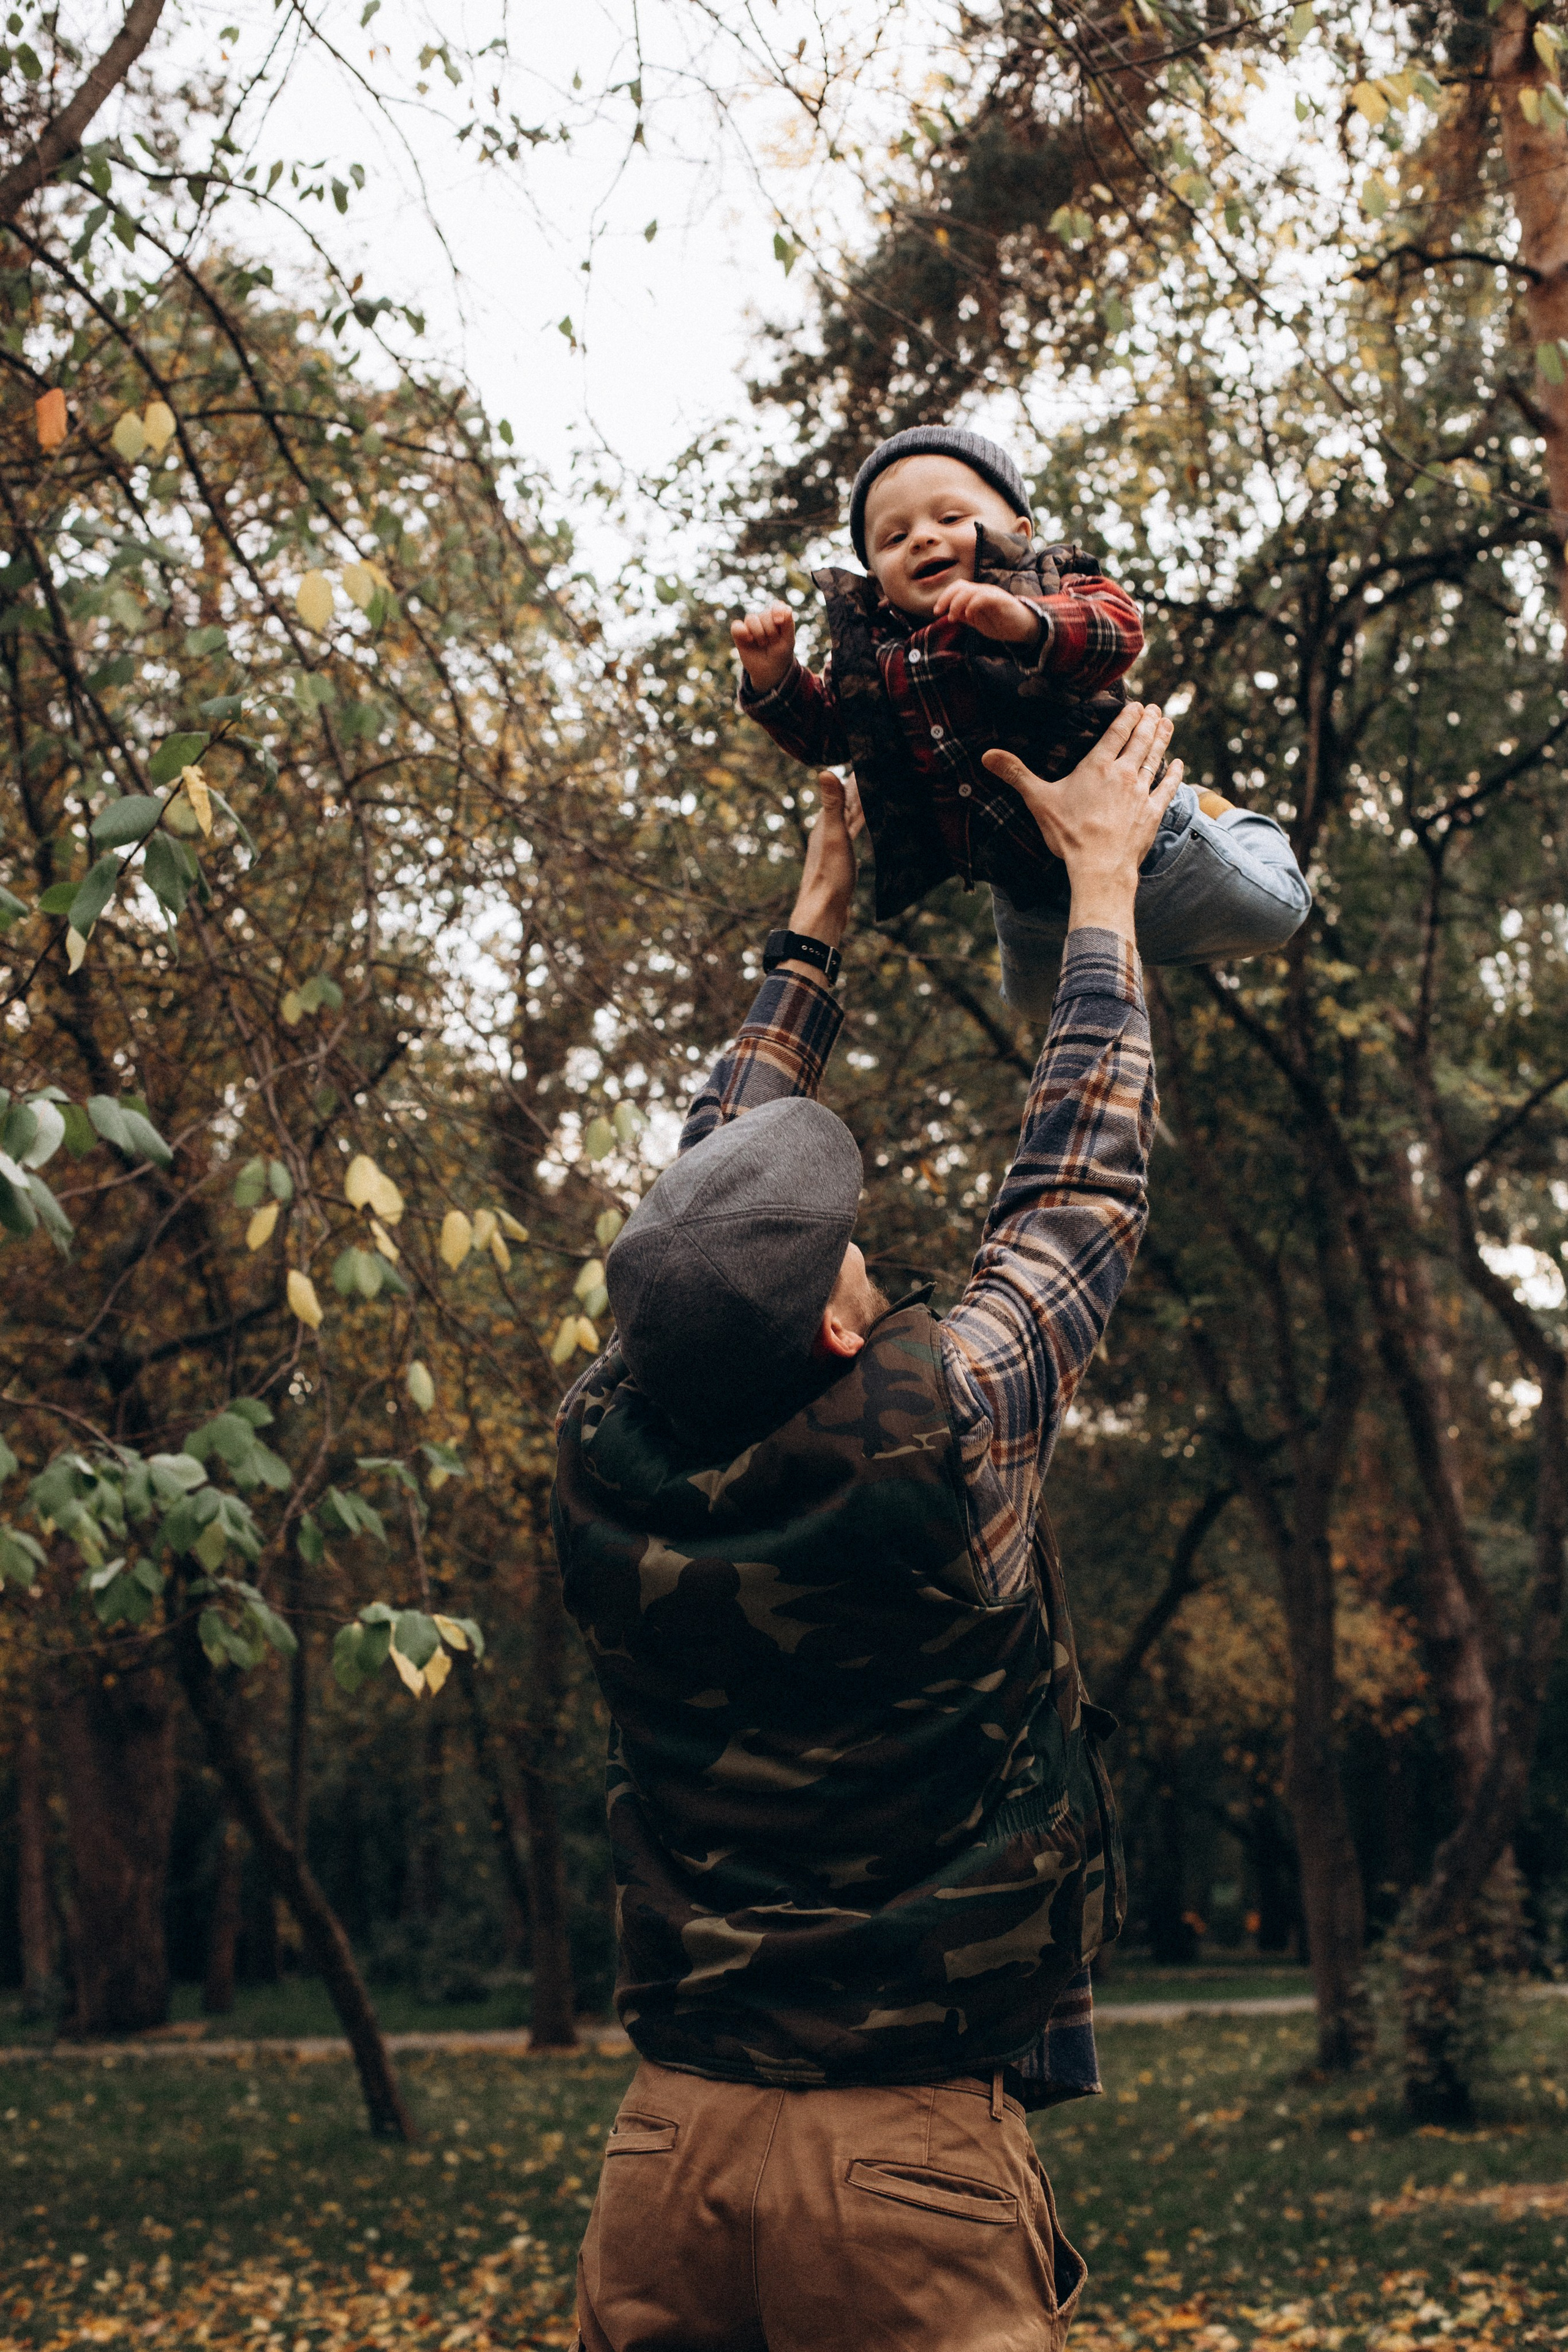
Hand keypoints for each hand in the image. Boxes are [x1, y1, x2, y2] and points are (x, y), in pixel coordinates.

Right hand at [731, 601, 796, 693]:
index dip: (777, 611)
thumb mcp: (789, 641)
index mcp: (777, 618)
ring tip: (763, 644)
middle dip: (771, 631)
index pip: (777, 606)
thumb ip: (789, 624)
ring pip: (751, 619)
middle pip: (765, 615)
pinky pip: (736, 626)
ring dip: (759, 634)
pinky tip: (749, 639)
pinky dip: (741, 631)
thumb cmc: (780, 654)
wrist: (770, 671)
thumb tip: (787, 609)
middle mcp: (763, 619)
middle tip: (773, 643)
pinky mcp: (739, 634)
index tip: (779, 622)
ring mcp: (751, 626)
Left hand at [782, 771, 861, 972]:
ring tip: (876, 789)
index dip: (856, 775)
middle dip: (860, 786)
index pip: (843, 792)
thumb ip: (831, 805)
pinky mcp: (843, 860)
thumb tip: (824, 771)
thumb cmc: (828, 877)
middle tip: (877, 767)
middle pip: (847, 803)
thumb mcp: (833, 836)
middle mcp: (828, 831)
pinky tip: (867, 824)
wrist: (823, 912)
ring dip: (862, 804)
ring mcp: (835, 846)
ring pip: (852, 818)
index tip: (868, 756)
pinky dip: (862, 824)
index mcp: (825, 823)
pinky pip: (855, 834)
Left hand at [930, 579, 1039, 643]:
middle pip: (960, 586)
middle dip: (945, 598)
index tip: (936, 612)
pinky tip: (969, 615)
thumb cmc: (1002, 624)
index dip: (944, 597)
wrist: (1024, 628)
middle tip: (938, 612)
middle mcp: (984, 591)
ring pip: (970, 591)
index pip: (957, 588)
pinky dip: (973, 605)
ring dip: (956, 603)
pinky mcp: (1002, 600)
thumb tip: (950, 614)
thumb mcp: (978, 622)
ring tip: (952, 617)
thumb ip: (965, 616)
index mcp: (977, 595)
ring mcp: (993, 595)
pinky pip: (984, 597)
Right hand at [982, 705, 1180, 943]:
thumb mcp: (1039, 801)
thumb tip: (987, 755)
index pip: (1117, 733)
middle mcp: (1123, 774)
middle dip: (1148, 722)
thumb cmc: (1069, 834)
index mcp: (1097, 766)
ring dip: (1162, 739)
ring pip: (1155, 758)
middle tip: (1155, 708)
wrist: (1100, 866)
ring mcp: (1141, 792)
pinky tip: (1178, 764)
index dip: (1128, 717)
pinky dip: (1174, 773)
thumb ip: (1016, 774)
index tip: (1137, 705)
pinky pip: (1167, 787)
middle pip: (1140, 740)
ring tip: (1167, 723)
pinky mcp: (1153, 812)